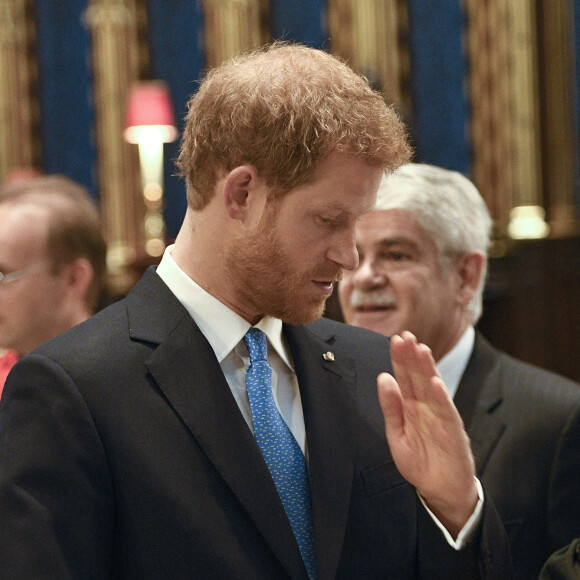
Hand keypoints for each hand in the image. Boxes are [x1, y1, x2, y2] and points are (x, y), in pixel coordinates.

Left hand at [377, 331, 477, 537]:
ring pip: (433, 389)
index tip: (395, 339)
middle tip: (405, 336)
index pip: (404, 378)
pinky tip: (436, 383)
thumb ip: (390, 407)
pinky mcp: (453, 432)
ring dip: (427, 369)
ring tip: (421, 350)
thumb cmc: (420, 462)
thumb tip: (383, 378)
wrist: (441, 491)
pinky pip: (446, 413)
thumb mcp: (396, 434)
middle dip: (412, 357)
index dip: (400, 359)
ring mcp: (441, 417)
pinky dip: (442, 398)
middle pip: (418, 378)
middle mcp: (427, 407)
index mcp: (411, 406)